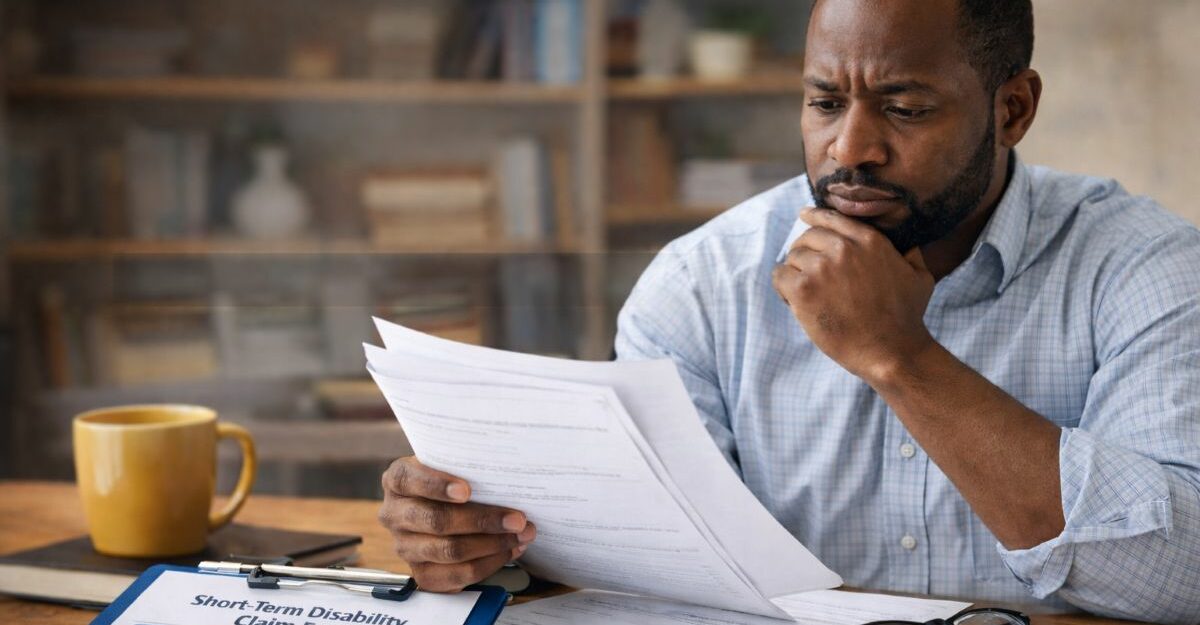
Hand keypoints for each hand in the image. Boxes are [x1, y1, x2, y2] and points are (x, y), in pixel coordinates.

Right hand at [378, 456, 535, 591]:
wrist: (442, 507)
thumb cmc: (452, 480)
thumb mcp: (451, 465)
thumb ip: (466, 466)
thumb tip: (505, 476)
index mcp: (398, 480)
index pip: (409, 480)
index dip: (437, 486)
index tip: (466, 491)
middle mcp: (395, 514)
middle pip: (436, 521)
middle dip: (482, 520)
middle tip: (517, 519)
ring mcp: (405, 546)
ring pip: (449, 550)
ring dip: (492, 544)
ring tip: (521, 535)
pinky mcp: (421, 572)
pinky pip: (457, 574)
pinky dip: (488, 564)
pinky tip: (508, 551)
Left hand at [771, 207, 935, 384]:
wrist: (891, 350)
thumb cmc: (906, 318)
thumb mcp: (920, 277)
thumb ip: (912, 255)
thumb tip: (910, 246)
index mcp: (869, 240)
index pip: (831, 218)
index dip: (814, 216)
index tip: (804, 216)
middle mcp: (843, 248)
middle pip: (808, 237)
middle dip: (804, 251)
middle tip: (805, 271)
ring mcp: (821, 268)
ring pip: (792, 257)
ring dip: (794, 273)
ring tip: (803, 293)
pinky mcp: (803, 290)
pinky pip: (780, 276)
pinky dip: (782, 287)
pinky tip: (793, 301)